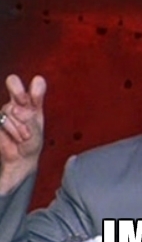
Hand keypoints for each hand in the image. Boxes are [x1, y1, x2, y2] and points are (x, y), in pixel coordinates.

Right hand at [0, 74, 46, 192]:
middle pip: (13, 82)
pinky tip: (14, 138)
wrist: (20, 159)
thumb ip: (29, 119)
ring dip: (19, 126)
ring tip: (24, 137)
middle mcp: (19, 103)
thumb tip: (17, 109)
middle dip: (18, 91)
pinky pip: (1, 120)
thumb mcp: (36, 132)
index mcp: (34, 103)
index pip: (36, 86)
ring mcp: (6, 109)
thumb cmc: (31, 143)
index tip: (38, 86)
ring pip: (9, 108)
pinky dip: (10, 131)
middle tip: (23, 102)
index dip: (36, 87)